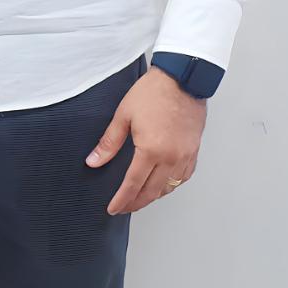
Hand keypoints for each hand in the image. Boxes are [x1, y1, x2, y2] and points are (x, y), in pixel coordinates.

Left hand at [86, 67, 205, 214]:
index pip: (133, 184)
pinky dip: (171, 185)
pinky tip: (162, 184)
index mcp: (152, 150)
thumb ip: (109, 142)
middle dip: (136, 203)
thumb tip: (94, 161)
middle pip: (152, 192)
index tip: (113, 209)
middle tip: (124, 207)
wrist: (181, 78)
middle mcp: (171, 158)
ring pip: (169, 188)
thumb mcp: (124, 115)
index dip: (122, 199)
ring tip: (139, 198)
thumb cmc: (153, 92)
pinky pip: (183, 178)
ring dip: (153, 196)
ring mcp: (185, 156)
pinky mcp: (194, 152)